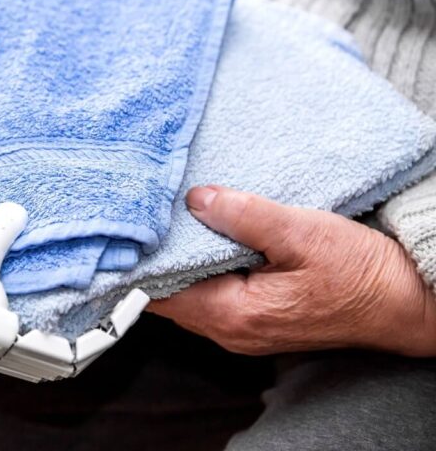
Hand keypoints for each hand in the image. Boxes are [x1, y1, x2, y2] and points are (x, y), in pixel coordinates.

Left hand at [148, 185, 435, 356]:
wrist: (405, 302)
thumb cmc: (359, 273)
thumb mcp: (300, 232)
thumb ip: (243, 216)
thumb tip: (195, 199)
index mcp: (232, 314)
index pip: (158, 293)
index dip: (139, 260)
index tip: (126, 226)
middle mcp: (230, 330)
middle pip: (167, 295)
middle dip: (154, 257)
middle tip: (143, 214)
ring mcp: (243, 328)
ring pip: (188, 294)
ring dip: (177, 261)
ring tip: (168, 220)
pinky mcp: (256, 317)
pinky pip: (211, 293)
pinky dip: (199, 266)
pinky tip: (201, 237)